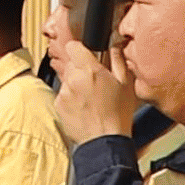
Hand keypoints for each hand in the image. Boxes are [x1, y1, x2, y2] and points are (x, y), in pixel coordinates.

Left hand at [46, 11, 141, 142]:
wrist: (104, 141)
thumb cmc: (118, 114)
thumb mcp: (126, 83)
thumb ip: (118, 59)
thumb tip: (114, 44)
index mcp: (90, 69)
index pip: (73, 46)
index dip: (80, 49)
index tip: (86, 55)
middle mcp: (73, 78)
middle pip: (71, 63)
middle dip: (81, 69)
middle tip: (95, 82)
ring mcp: (64, 92)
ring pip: (67, 79)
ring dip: (76, 84)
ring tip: (91, 98)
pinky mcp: (58, 105)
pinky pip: (63, 94)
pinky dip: (71, 98)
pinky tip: (84, 107)